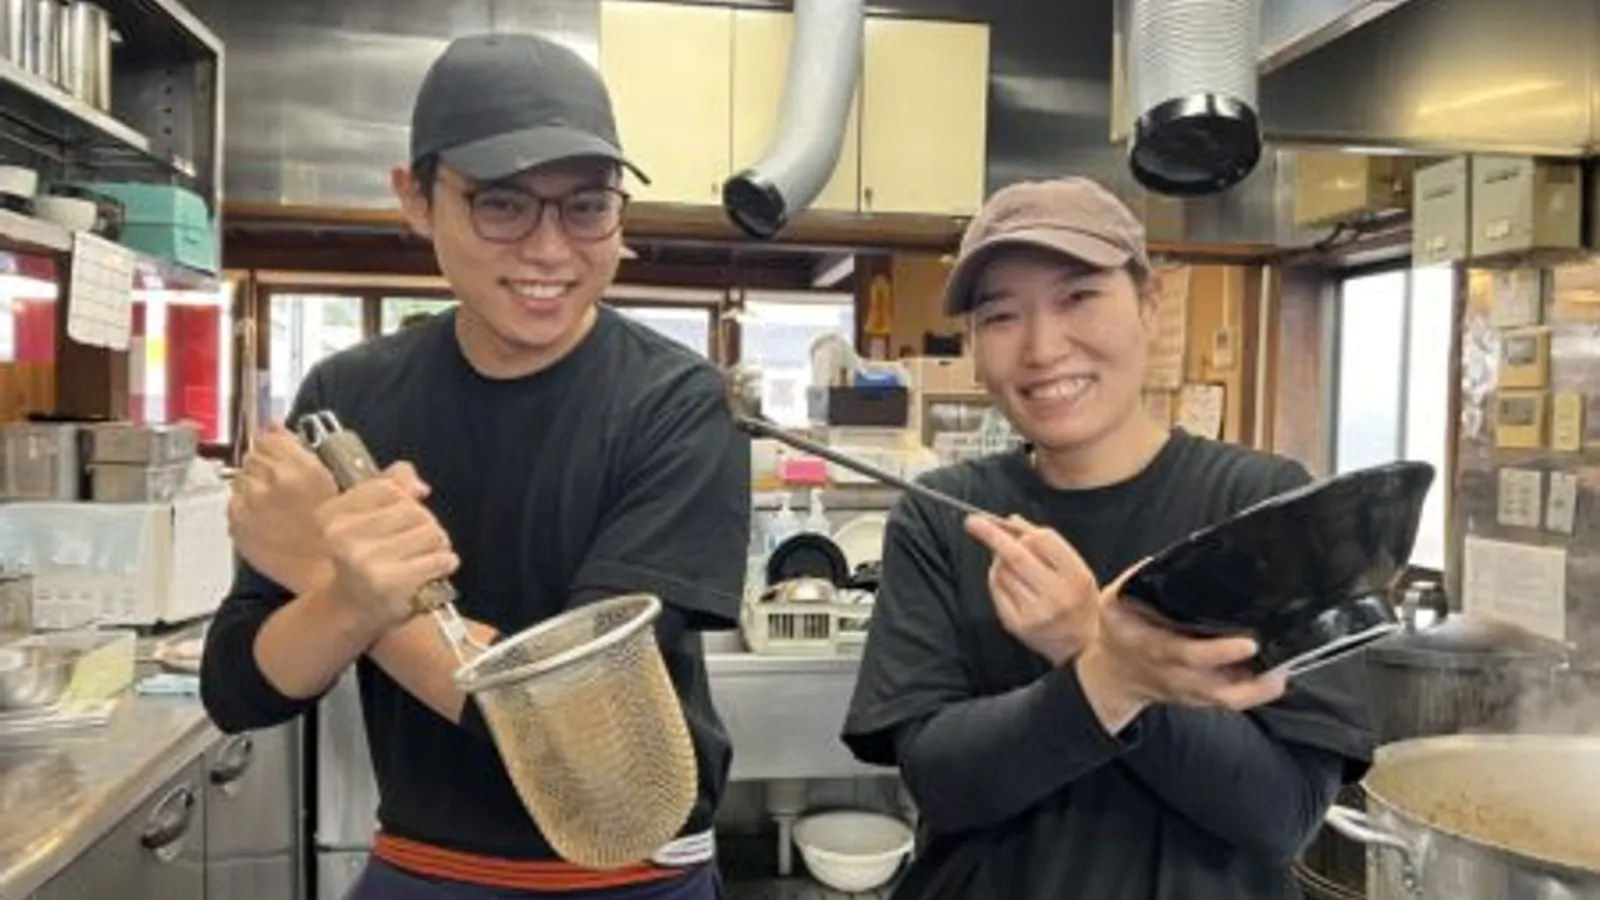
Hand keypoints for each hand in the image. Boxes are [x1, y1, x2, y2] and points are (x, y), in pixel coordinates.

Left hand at [229, 423, 338, 594]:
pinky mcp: (237, 525)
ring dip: (254, 486)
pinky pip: (234, 503)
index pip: (269, 437)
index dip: (277, 446)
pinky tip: (266, 519)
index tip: (283, 455)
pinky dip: (246, 507)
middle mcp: (270, 483)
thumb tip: (276, 426)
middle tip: (284, 485)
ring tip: (275, 504)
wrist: (321, 573)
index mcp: (300, 469)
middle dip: (266, 466)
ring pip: (241, 479)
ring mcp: (249, 504)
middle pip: (253, 456)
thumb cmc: (337, 533)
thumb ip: (305, 451)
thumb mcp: (337, 482)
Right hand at [315, 462, 459, 633]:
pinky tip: (433, 572)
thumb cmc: (362, 562)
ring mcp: (366, 561)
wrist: (348, 612)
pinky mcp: (390, 584)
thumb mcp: (363, 519)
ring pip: (431, 533)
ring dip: (438, 546)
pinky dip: (444, 564)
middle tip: (418, 545)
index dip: (405, 501)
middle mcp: (343, 536)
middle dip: (425, 526)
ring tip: (425, 559)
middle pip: (414, 510)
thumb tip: (419, 487)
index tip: (402, 518)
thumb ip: (388, 488)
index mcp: (332, 515)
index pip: (388, 488)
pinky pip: (440, 560)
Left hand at [965, 514, 1097, 666]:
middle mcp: (1056, 595)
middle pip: (1017, 556)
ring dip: (998, 562)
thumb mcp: (1076, 569)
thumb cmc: (1079, 601)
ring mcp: (1035, 612)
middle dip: (992, 536)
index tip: (1002, 522)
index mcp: (1075, 576)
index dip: (1020, 530)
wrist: (1083, 646)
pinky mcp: (1017, 625)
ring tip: (1007, 564)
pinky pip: (997, 592)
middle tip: (972, 522)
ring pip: (1002, 573)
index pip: (1042, 541)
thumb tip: (1011, 520)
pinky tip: (1005, 581)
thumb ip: (1047, 543)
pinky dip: (996, 580)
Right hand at [1078, 561, 1287, 732]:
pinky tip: (1274, 674)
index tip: (1248, 643)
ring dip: (1259, 688)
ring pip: (1229, 700)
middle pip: (1217, 687)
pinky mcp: (1200, 699)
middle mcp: (1174, 675)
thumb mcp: (1114, 602)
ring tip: (1283, 668)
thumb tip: (1163, 562)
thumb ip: (1135, 581)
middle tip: (1281, 661)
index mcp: (1152, 648)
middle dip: (1253, 679)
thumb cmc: (1118, 634)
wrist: (1111, 675)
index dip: (1219, 653)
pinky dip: (1256, 691)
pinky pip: (1232, 700)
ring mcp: (1189, 691)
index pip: (1187, 654)